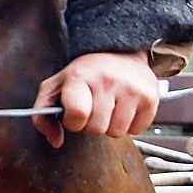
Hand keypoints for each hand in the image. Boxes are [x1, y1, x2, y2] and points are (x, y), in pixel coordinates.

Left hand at [32, 51, 159, 148]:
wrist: (119, 52)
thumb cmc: (84, 73)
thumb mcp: (55, 87)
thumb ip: (43, 115)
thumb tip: (55, 141)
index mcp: (80, 77)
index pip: (77, 114)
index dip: (72, 122)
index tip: (73, 114)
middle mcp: (108, 82)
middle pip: (96, 128)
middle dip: (90, 124)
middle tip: (92, 107)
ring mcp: (131, 90)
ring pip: (117, 132)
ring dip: (109, 125)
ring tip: (107, 106)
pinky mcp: (150, 99)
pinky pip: (137, 131)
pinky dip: (129, 124)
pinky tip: (123, 107)